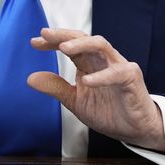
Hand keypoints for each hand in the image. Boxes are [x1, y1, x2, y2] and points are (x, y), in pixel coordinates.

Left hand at [28, 28, 164, 152]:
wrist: (134, 130)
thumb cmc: (108, 111)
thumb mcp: (75, 100)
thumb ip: (56, 87)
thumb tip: (30, 78)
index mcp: (89, 63)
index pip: (70, 45)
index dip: (52, 41)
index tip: (34, 42)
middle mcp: (103, 60)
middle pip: (83, 38)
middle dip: (64, 35)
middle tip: (45, 34)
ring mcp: (118, 66)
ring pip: (101, 45)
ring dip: (82, 45)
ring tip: (64, 48)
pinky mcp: (131, 78)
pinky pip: (117, 72)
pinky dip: (101, 76)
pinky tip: (87, 81)